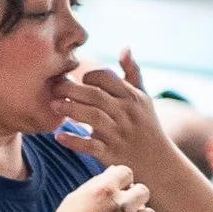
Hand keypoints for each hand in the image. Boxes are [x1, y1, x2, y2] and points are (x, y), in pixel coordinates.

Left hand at [54, 48, 169, 175]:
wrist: (159, 164)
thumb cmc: (146, 127)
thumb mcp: (144, 99)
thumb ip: (132, 73)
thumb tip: (125, 47)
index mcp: (133, 97)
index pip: (106, 77)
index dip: (88, 76)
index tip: (77, 80)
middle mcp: (127, 114)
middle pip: (96, 95)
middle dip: (71, 89)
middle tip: (53, 87)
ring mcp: (119, 134)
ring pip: (93, 118)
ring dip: (71, 110)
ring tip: (53, 106)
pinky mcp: (111, 154)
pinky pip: (90, 146)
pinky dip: (74, 141)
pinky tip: (59, 136)